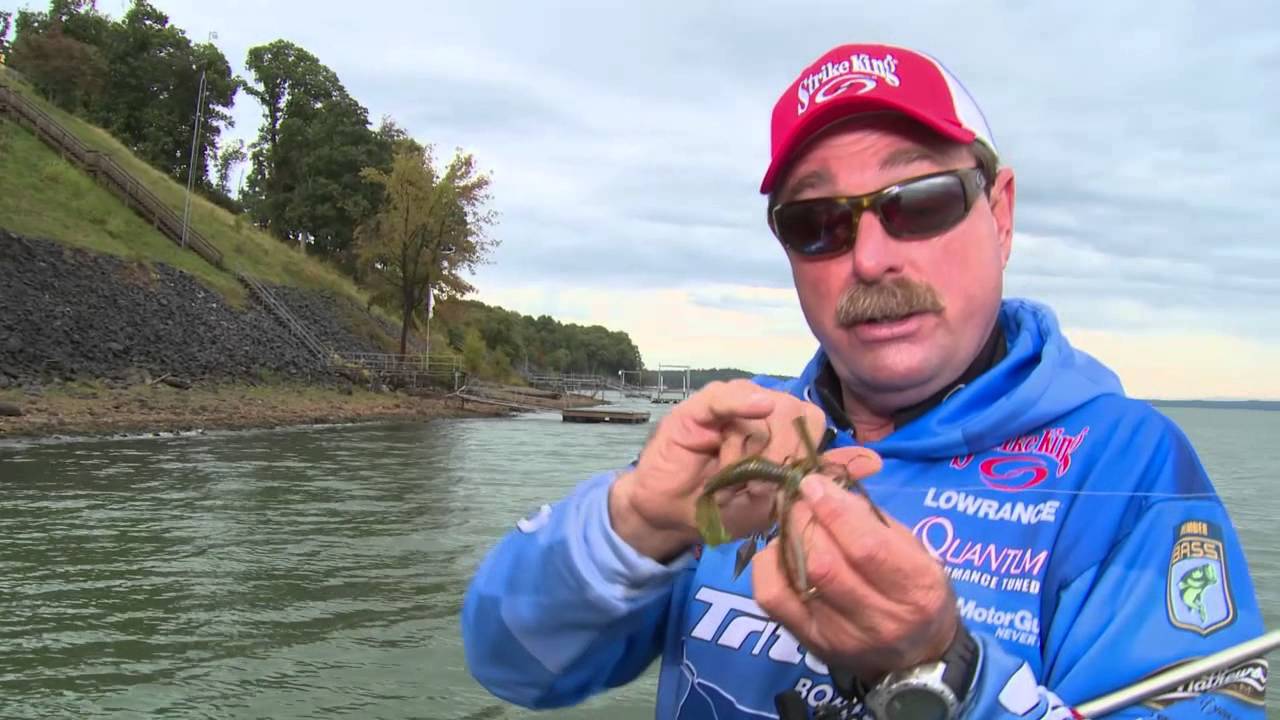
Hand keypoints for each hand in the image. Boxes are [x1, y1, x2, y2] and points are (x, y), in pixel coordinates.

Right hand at [608, 379, 827, 561]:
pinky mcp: (704, 406)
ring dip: (755, 451)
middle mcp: (761, 411)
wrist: (673, 516)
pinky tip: (757, 407)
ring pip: (767, 410)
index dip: (808, 456)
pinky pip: (729, 397)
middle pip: (795, 416)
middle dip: (783, 457)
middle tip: (758, 487)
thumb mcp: (780, 502)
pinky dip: (744, 402)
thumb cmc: (725, 508)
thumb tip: (875, 460)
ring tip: (733, 476)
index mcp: (783, 430)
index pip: (813, 426)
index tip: (795, 487)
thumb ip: (824, 478)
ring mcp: (733, 405)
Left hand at [752, 447, 958, 681]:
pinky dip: (768, 566)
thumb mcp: (915, 551)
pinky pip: (773, 598)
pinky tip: (780, 553)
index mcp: (916, 587)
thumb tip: (826, 490)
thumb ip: (874, 521)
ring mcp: (843, 636)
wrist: (918, 656)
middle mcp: (881, 618)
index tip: (814, 484)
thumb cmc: (916, 591)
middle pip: (824, 563)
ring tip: (793, 523)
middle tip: (800, 500)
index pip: (865, 546)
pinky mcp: (813, 643)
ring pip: (797, 580)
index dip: (833, 509)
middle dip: (804, 520)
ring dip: (787, 539)